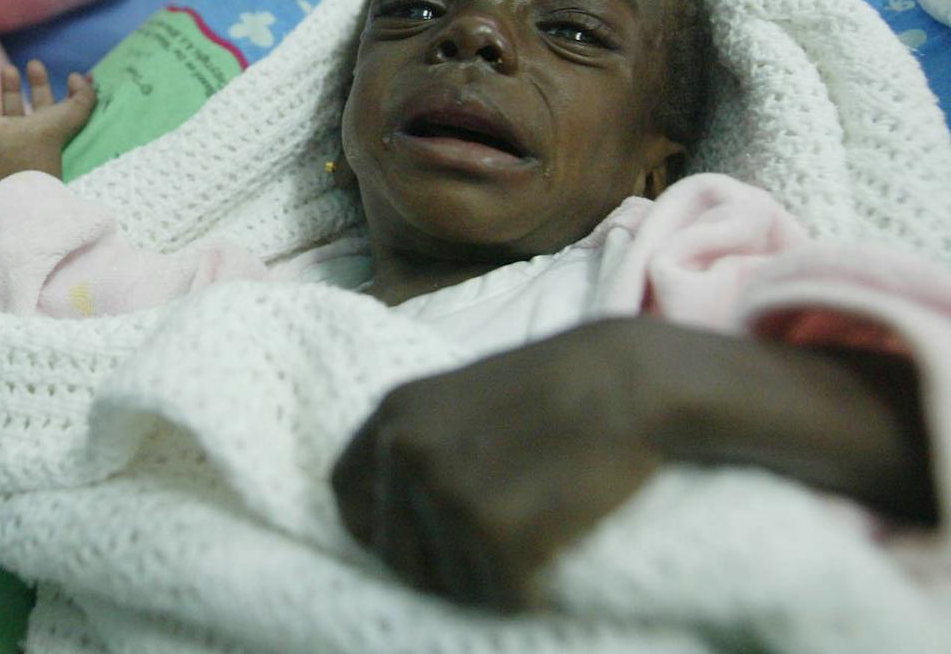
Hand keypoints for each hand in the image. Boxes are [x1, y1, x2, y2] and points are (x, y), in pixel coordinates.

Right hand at [0, 56, 95, 186]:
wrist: (17, 161)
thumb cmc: (48, 141)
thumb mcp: (75, 114)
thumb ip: (85, 95)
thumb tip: (78, 76)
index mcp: (41, 131)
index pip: (39, 104)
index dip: (39, 83)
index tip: (35, 64)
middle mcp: (15, 132)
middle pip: (10, 104)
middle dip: (10, 84)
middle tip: (10, 67)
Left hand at [331, 318, 934, 612]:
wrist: (628, 381)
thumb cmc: (558, 387)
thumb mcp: (462, 397)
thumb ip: (422, 440)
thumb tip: (396, 509)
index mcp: (394, 415)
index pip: (347, 499)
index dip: (379, 532)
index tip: (417, 546)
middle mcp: (407, 453)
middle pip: (397, 555)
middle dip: (439, 568)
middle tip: (494, 555)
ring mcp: (446, 492)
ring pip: (449, 584)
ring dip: (489, 582)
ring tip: (534, 542)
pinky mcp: (494, 531)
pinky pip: (498, 595)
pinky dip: (527, 593)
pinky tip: (552, 562)